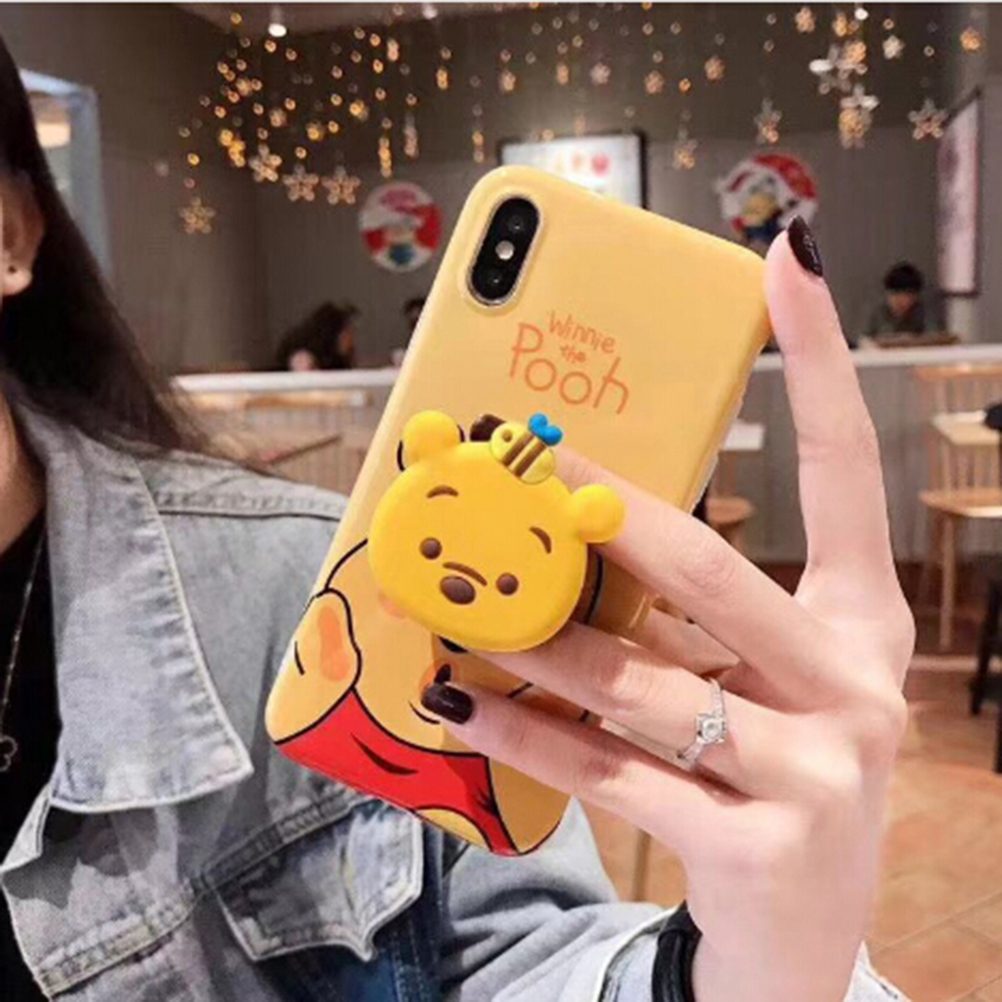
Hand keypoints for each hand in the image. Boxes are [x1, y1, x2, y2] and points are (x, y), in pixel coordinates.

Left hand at [421, 226, 913, 1001]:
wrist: (802, 934)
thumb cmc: (771, 772)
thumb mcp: (753, 679)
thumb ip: (688, 614)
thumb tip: (577, 539)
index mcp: (859, 624)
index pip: (847, 473)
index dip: (824, 364)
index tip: (788, 265)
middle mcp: (854, 686)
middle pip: (716, 577)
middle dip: (613, 526)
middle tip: (531, 482)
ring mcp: (816, 773)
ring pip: (643, 683)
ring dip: (536, 642)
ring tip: (456, 612)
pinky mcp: (758, 848)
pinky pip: (612, 772)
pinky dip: (528, 736)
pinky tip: (465, 708)